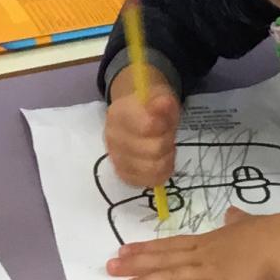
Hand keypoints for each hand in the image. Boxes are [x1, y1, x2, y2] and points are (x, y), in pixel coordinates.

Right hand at [105, 73, 180, 189]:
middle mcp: (112, 138)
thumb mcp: (160, 97)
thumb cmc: (150, 108)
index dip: (163, 127)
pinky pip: (147, 182)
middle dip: (167, 143)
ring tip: (164, 149)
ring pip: (151, 169)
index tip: (164, 122)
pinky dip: (160, 173)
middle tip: (166, 135)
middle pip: (153, 150)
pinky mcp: (123, 174)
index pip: (146, 126)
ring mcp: (116, 158)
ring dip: (165, 159)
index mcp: (119, 114)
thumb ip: (162, 101)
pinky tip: (161, 161)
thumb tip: (164, 102)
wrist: (134, 117)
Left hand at [108, 209, 279, 279]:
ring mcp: (209, 272)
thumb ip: (238, 220)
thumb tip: (233, 213)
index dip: (145, 248)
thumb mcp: (248, 222)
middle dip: (134, 265)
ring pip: (170, 277)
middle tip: (109, 268)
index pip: (170, 244)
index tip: (123, 250)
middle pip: (162, 260)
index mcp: (208, 241)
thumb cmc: (270, 232)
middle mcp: (202, 256)